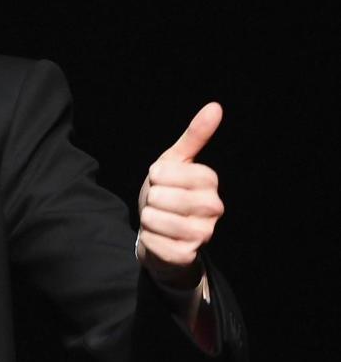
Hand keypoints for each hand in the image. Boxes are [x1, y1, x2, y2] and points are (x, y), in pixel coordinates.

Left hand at [136, 102, 224, 289]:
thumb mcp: (176, 163)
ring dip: (147, 219)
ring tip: (159, 220)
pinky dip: (147, 239)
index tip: (163, 182)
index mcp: (209, 181)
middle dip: (151, 199)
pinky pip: (152, 241)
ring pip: (154, 218)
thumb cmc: (169, 194)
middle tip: (160, 204)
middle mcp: (213, 207)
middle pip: (161, 196)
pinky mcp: (187, 254)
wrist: (164, 236)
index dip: (156, 177)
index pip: (165, 172)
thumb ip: (194, 136)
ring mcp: (203, 233)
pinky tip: (158, 238)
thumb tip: (215, 107)